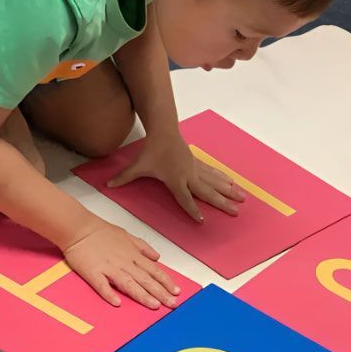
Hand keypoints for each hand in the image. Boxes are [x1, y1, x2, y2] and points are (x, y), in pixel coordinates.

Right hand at [64, 217, 178, 309]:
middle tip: (173, 304)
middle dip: (161, 293)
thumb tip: (157, 257)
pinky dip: (109, 294)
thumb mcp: (127, 235)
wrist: (79, 228)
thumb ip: (143, 247)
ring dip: (142, 295)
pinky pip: (102, 286)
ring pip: (129, 284)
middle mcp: (124, 262)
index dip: (166, 281)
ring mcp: (109, 268)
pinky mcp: (93, 273)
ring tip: (154, 306)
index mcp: (132, 255)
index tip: (177, 291)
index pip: (154, 270)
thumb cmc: (102, 231)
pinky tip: (117, 303)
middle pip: (145, 280)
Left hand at [107, 132, 246, 221]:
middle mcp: (189, 175)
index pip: (185, 198)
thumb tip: (107, 185)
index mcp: (175, 180)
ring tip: (242, 198)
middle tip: (235, 212)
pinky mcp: (198, 164)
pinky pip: (214, 174)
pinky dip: (224, 180)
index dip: (192, 209)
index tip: (202, 220)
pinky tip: (234, 184)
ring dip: (229, 191)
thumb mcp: (137, 166)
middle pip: (208, 192)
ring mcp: (196, 169)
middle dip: (222, 202)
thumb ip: (124, 177)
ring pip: (215, 182)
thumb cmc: (151, 151)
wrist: (164, 131)